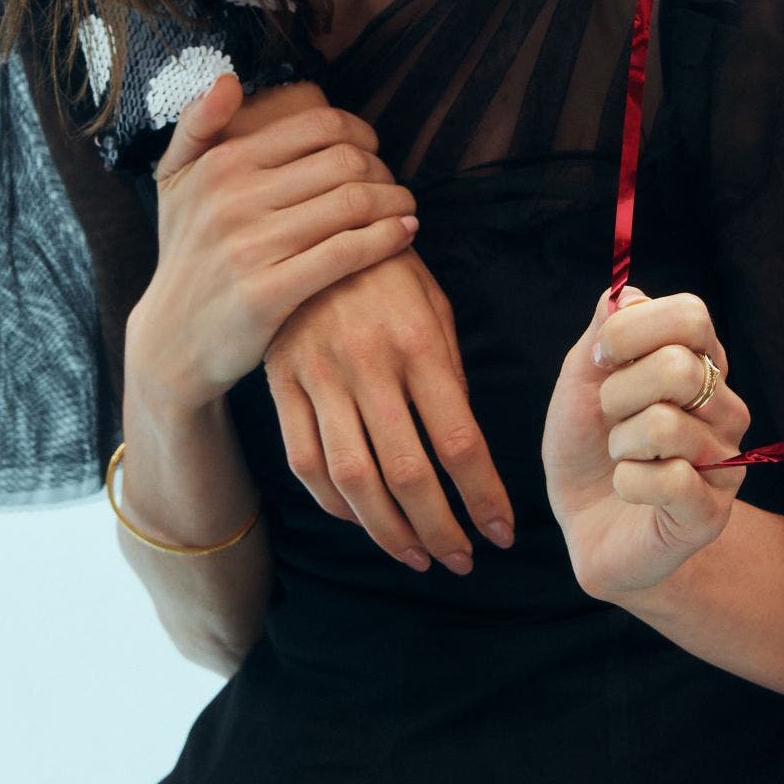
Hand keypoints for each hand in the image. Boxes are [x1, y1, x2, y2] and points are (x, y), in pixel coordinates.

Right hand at [122, 73, 418, 446]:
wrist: (171, 342)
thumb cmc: (186, 254)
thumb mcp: (174, 183)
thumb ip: (198, 125)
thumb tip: (230, 80)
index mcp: (219, 163)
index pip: (317, 126)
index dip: (360, 132)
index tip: (373, 150)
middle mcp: (231, 199)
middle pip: (343, 162)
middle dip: (383, 169)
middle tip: (394, 184)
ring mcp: (249, 247)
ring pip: (352, 203)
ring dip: (395, 201)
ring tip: (406, 208)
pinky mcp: (268, 294)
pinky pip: (347, 252)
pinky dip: (387, 238)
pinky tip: (405, 234)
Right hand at [267, 250, 508, 577]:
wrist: (309, 222)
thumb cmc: (388, 266)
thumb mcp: (434, 304)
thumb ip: (448, 373)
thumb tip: (463, 448)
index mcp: (418, 344)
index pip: (459, 442)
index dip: (483, 497)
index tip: (502, 531)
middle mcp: (368, 365)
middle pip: (407, 473)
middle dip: (439, 530)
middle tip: (461, 561)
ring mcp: (318, 377)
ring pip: (352, 479)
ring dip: (387, 531)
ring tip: (416, 556)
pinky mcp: (281, 383)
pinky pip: (305, 461)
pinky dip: (332, 502)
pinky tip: (360, 519)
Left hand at [542, 286, 748, 603]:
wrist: (588, 526)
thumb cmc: (589, 447)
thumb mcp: (582, 381)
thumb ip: (604, 334)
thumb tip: (624, 294)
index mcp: (701, 364)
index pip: (691, 315)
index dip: (633, 330)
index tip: (602, 358)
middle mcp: (725, 408)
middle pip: (678, 368)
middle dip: (618, 394)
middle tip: (611, 419)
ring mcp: (726, 461)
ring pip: (665, 425)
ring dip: (620, 444)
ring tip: (623, 458)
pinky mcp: (711, 513)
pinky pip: (666, 480)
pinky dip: (627, 483)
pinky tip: (631, 490)